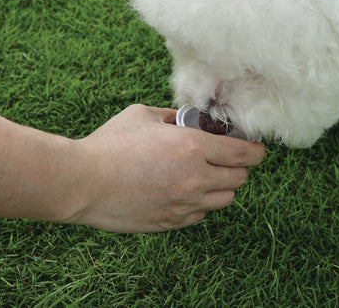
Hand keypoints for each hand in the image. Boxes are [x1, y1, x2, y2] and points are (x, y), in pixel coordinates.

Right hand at [67, 105, 265, 232]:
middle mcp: (196, 178)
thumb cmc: (110, 145)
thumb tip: (189, 119)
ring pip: (225, 199)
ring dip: (221, 186)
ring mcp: (184, 204)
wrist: (82, 183)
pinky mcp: (171, 222)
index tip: (256, 148)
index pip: (245, 154)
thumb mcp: (144, 115)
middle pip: (240, 178)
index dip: (255, 150)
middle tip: (227, 159)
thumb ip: (173, 117)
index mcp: (193, 147)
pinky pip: (200, 215)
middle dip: (239, 167)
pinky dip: (199, 203)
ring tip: (204, 175)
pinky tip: (182, 191)